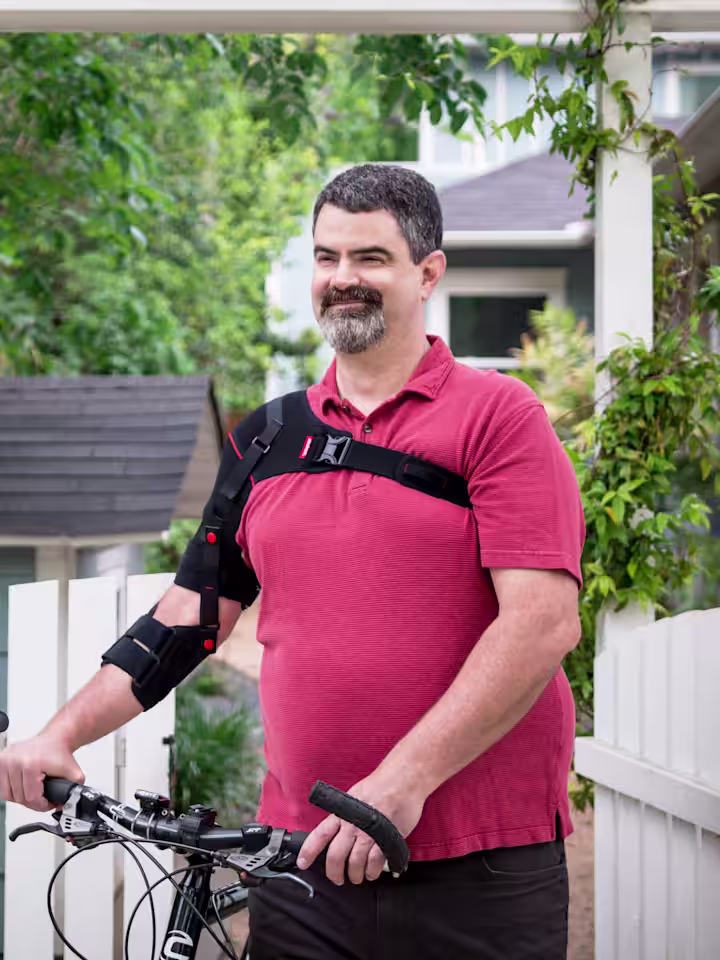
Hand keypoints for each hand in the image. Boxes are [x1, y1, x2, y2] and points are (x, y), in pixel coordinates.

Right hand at [0, 733, 84, 810]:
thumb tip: (71, 804)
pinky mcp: (1, 760)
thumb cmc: (59, 752)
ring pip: (8, 794)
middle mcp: (15, 761)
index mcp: (30, 764)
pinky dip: (12, 790)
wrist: (54, 737)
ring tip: (34, 792)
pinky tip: (23, 786)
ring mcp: (6, 760)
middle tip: (43, 799)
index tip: (49, 803)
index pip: (31, 798)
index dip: (42, 805)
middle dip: (33, 802)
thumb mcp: (74, 772)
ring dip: (21, 797)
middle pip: (19, 798)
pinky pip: (2, 786)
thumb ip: (74, 790)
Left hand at [297, 770, 424, 885]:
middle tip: (337, 879)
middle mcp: (352, 825)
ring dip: (355, 875)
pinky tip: (372, 872)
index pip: (320, 835)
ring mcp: (369, 834)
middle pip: (336, 856)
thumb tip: (336, 831)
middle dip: (334, 873)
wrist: (402, 781)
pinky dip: (372, 872)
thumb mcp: (354, 796)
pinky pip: (375, 863)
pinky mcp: (386, 840)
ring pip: (355, 863)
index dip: (309, 851)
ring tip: (358, 877)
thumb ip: (344, 815)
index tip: (302, 863)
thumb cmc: (379, 786)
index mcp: (342, 813)